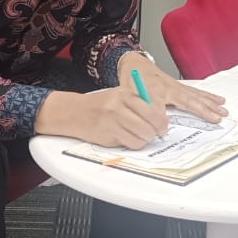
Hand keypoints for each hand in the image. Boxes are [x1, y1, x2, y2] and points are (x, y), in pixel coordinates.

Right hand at [36, 87, 166, 149]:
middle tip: (155, 134)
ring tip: (139, 136)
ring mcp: (113, 121)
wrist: (75, 113)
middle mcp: (119, 106)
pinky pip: (131, 143)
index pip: (153, 109)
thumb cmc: (101, 106)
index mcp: (125, 94)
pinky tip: (128, 138)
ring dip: (144, 139)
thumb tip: (160, 120)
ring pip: (142, 136)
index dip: (162, 121)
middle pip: (150, 124)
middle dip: (156, 132)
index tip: (162, 126)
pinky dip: (133, 144)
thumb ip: (138, 104)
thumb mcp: (120, 96)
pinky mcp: (109, 134)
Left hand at [118, 51, 227, 124]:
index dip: (162, 122)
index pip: (162, 110)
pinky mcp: (179, 85)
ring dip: (210, 102)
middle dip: (206, 109)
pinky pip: (195, 91)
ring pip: (196, 95)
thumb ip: (143, 109)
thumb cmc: (133, 79)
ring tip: (224, 108)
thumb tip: (158, 124)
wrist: (134, 63)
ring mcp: (176, 85)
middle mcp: (170, 87)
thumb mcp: (131, 95)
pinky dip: (207, 96)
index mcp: (156, 90)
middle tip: (220, 117)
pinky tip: (216, 98)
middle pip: (190, 99)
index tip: (162, 131)